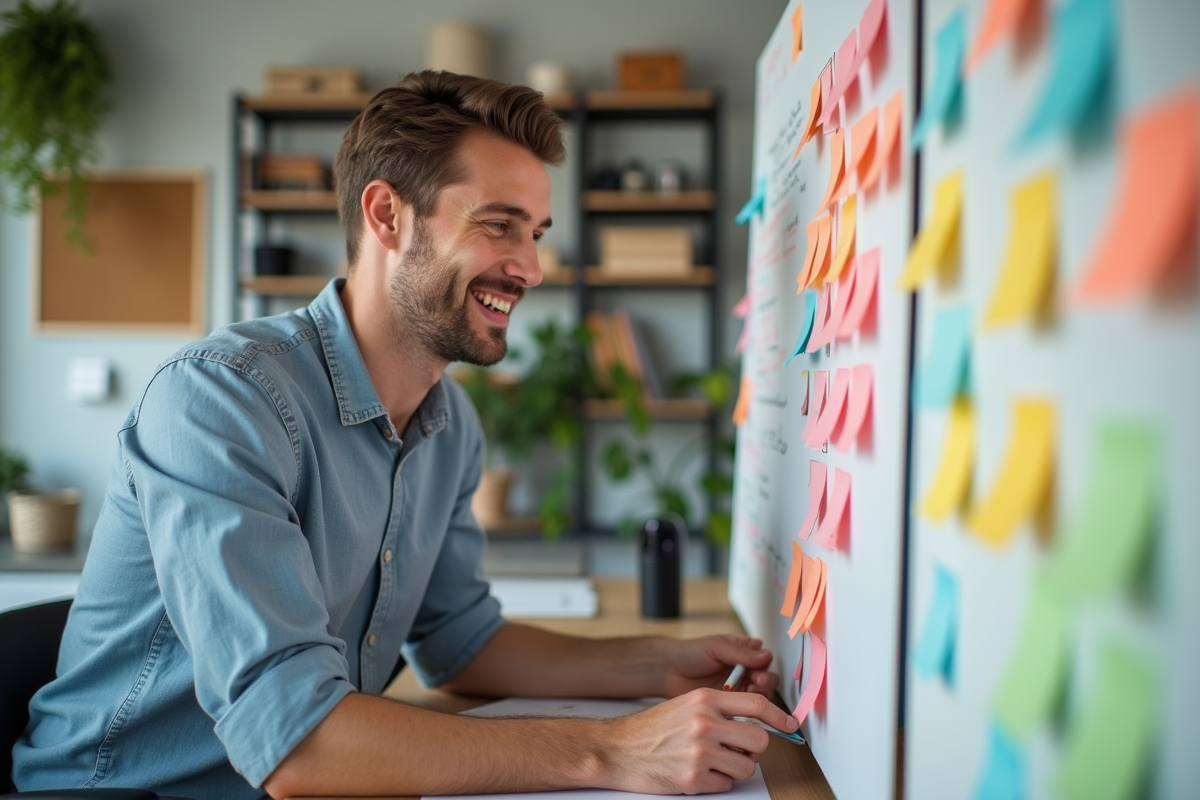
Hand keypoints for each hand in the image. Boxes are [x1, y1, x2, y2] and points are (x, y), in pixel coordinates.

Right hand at [600, 688, 798, 793]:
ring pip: (747, 767)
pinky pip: (726, 785)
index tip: (791, 725)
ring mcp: (700, 752)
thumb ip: (718, 708)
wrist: (618, 749)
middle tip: (741, 750)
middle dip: (755, 749)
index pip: (756, 704)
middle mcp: (705, 723)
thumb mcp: (686, 705)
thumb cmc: (651, 728)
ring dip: (735, 768)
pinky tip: (698, 773)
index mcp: (704, 700)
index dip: (779, 717)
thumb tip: (754, 720)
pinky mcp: (694, 779)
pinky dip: (717, 783)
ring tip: (713, 762)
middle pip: (759, 740)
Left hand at [659, 635, 779, 698]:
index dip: (765, 666)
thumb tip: (766, 655)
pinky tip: (740, 707)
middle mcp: (744, 670)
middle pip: (766, 678)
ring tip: (747, 693)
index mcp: (743, 652)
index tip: (759, 672)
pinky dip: (746, 708)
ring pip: (759, 694)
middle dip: (764, 682)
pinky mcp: (730, 704)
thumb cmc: (690, 653)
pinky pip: (745, 708)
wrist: (669, 672)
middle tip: (756, 683)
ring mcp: (738, 688)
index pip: (764, 659)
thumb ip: (740, 653)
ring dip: (757, 695)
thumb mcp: (716, 647)